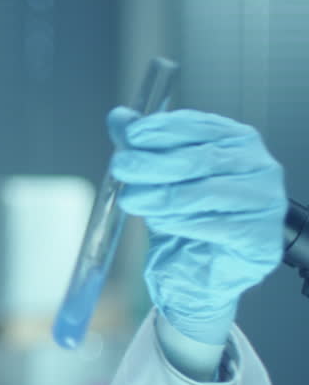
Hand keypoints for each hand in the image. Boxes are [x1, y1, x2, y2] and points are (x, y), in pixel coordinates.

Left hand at [107, 107, 286, 345]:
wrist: (200, 267)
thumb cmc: (187, 215)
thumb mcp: (157, 175)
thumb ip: (142, 145)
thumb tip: (118, 117)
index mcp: (237, 141)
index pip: (200, 126)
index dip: (163, 128)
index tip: (132, 134)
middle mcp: (259, 165)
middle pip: (200, 159)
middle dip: (154, 162)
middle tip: (122, 167)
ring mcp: (265, 200)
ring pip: (205, 192)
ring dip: (162, 196)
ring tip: (133, 200)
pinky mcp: (261, 236)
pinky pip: (215, 226)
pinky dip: (181, 223)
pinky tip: (161, 222)